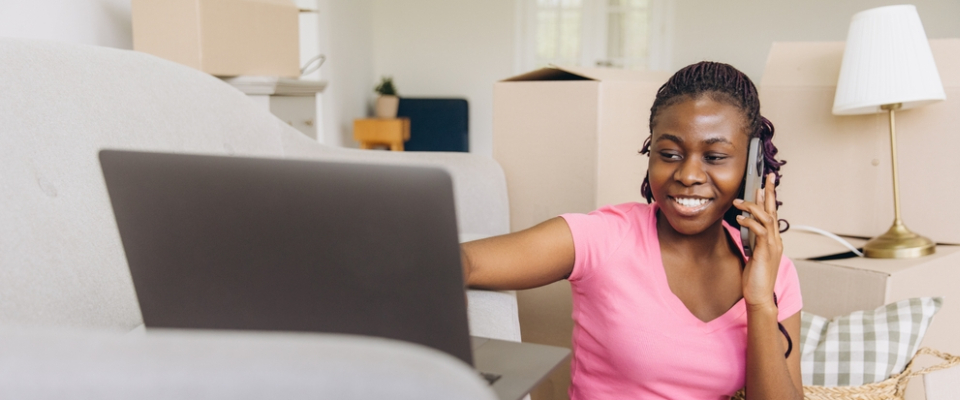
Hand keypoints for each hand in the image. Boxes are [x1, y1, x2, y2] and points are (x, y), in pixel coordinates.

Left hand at [733, 173, 781, 308]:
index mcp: (772, 240)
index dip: (769, 198)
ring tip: (738, 202)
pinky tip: (739, 219)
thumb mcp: (752, 254)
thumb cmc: (754, 278)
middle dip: (771, 192)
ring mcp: (773, 245)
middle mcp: (776, 240)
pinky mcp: (766, 252)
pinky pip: (760, 231)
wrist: (759, 296)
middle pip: (774, 210)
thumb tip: (745, 226)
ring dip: (753, 207)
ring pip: (767, 218)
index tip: (764, 184)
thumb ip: (752, 240)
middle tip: (768, 177)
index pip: (772, 214)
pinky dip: (750, 222)